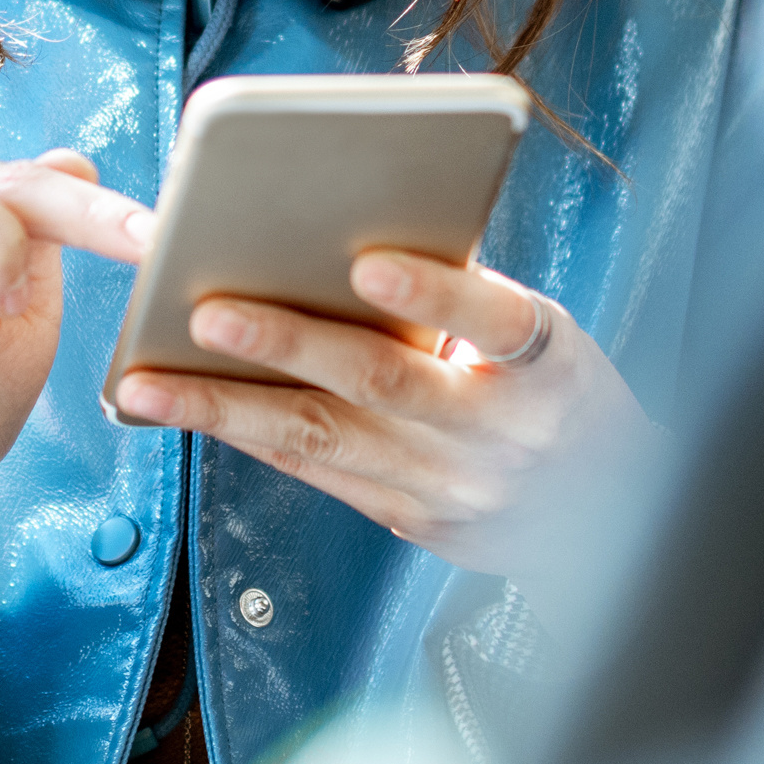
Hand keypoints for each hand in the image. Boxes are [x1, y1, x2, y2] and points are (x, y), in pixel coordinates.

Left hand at [108, 253, 655, 590]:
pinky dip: (250, 438)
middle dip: (288, 346)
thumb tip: (346, 239)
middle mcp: (499, 433)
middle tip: (208, 311)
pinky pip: (320, 475)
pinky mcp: (415, 523)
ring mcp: (453, 489)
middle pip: (384, 382)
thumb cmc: (561, 393)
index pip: (494, 320)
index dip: (435, 294)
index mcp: (548, 365)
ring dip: (228, 408)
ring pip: (326, 442)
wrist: (615, 517)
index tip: (371, 263)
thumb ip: (465, 300)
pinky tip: (189, 412)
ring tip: (148, 381)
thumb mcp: (546, 337)